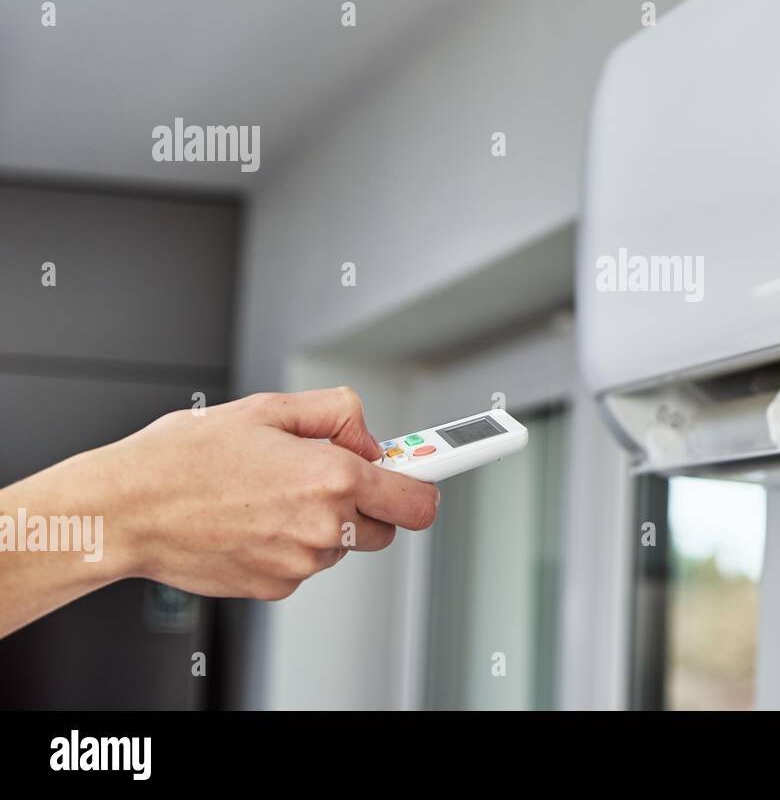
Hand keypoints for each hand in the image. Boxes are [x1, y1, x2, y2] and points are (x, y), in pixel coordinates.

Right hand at [99, 387, 438, 599]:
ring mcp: (300, 564)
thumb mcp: (270, 409)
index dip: (426, 483)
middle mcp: (324, 527)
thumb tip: (368, 438)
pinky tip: (252, 519)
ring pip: (342, 545)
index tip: (436, 472)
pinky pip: (305, 564)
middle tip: (327, 475)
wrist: (126, 510)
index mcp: (331, 478)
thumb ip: (336, 415)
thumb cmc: (185, 457)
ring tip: (269, 493)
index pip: (417, 499)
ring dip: (325, 522)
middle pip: (386, 526)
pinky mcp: (275, 588)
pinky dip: (290, 544)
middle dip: (369, 501)